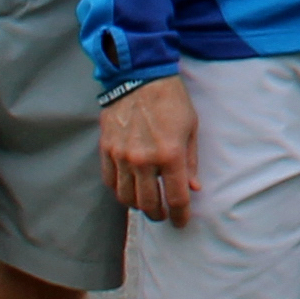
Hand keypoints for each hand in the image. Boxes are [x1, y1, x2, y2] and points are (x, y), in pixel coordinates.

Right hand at [99, 76, 201, 224]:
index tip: (182, 222)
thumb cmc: (171, 101)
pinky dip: (119, 190)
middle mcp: (143, 160)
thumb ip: (191, 162)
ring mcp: (121, 156)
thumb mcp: (191, 128)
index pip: (175, 198)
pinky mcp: (106, 149)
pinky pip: (110, 181)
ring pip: (126, 197)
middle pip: (148, 203)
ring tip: (146, 204)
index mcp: (169, 155)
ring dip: (137, 206)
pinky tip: (128, 189)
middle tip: (163, 215)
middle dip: (158, 214)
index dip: (180, 215)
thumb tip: (193, 188)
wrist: (139, 76)